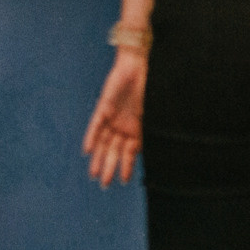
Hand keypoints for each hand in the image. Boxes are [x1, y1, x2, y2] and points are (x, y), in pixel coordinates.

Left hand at [83, 46, 146, 186]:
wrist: (142, 65)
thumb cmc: (153, 87)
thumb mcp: (155, 113)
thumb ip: (154, 131)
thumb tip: (163, 151)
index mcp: (138, 129)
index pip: (130, 153)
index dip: (127, 166)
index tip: (123, 180)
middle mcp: (124, 126)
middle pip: (113, 151)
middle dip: (109, 167)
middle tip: (104, 184)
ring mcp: (113, 118)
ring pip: (103, 142)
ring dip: (98, 158)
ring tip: (93, 174)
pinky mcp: (103, 107)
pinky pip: (95, 125)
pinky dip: (91, 137)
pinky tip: (86, 151)